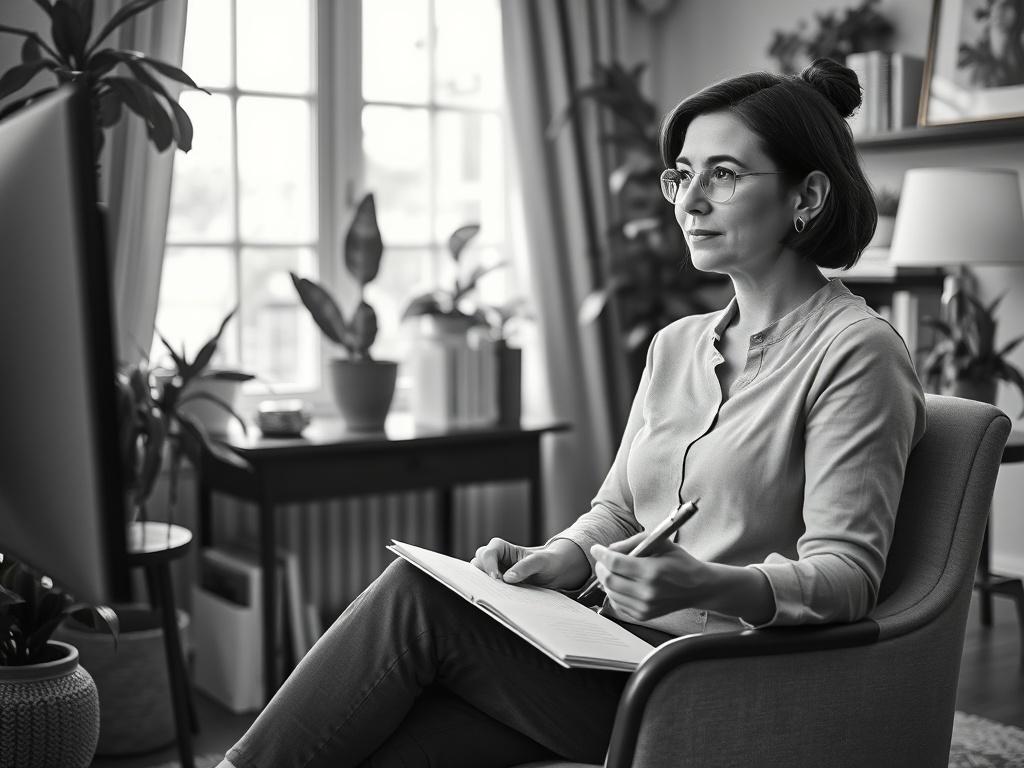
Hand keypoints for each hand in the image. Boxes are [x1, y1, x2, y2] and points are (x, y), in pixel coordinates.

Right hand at [470, 537, 590, 590]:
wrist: (554, 572)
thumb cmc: (547, 561)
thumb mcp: (541, 562)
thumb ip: (526, 566)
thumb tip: (508, 578)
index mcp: (502, 548)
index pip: (488, 552)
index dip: (488, 563)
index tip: (496, 578)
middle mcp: (495, 560)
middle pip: (477, 563)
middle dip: (481, 575)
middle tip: (491, 589)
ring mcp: (494, 573)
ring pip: (479, 577)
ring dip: (483, 585)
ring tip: (494, 596)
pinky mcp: (497, 586)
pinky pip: (487, 589)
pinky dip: (489, 594)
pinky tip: (498, 601)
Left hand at [591, 531, 707, 621]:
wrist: (698, 587)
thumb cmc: (680, 562)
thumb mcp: (660, 543)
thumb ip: (633, 542)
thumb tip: (610, 549)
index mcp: (652, 571)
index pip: (615, 563)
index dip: (601, 554)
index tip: (596, 549)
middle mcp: (647, 592)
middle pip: (609, 580)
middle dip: (601, 568)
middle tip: (602, 560)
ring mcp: (644, 606)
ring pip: (611, 593)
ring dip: (606, 580)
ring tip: (612, 571)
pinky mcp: (643, 615)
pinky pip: (618, 604)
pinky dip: (614, 593)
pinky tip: (621, 584)